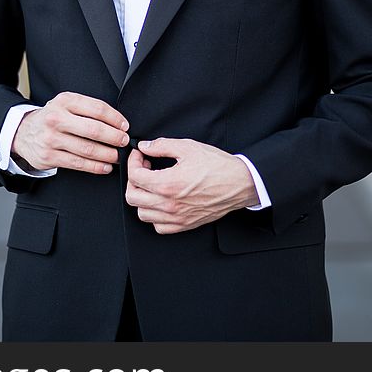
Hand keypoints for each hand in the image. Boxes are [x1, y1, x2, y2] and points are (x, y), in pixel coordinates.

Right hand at [11, 92, 128, 174]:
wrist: (23, 132)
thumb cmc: (52, 118)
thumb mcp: (65, 105)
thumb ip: (87, 109)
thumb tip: (117, 123)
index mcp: (64, 101)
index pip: (97, 109)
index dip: (115, 119)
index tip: (124, 126)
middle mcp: (56, 119)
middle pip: (94, 130)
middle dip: (114, 137)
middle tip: (124, 141)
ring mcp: (51, 139)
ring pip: (87, 149)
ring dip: (108, 154)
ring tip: (117, 156)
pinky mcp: (49, 157)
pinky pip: (78, 163)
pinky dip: (96, 167)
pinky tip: (105, 166)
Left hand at [125, 138, 258, 233]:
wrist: (240, 183)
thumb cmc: (218, 166)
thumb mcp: (188, 147)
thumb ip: (162, 145)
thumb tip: (145, 146)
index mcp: (168, 184)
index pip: (134, 176)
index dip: (133, 162)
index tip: (140, 155)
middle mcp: (169, 204)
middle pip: (132, 197)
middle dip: (133, 180)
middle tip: (143, 169)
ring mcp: (176, 217)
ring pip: (142, 214)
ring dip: (142, 198)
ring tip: (151, 185)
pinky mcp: (184, 224)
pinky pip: (158, 226)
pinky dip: (154, 215)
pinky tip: (161, 202)